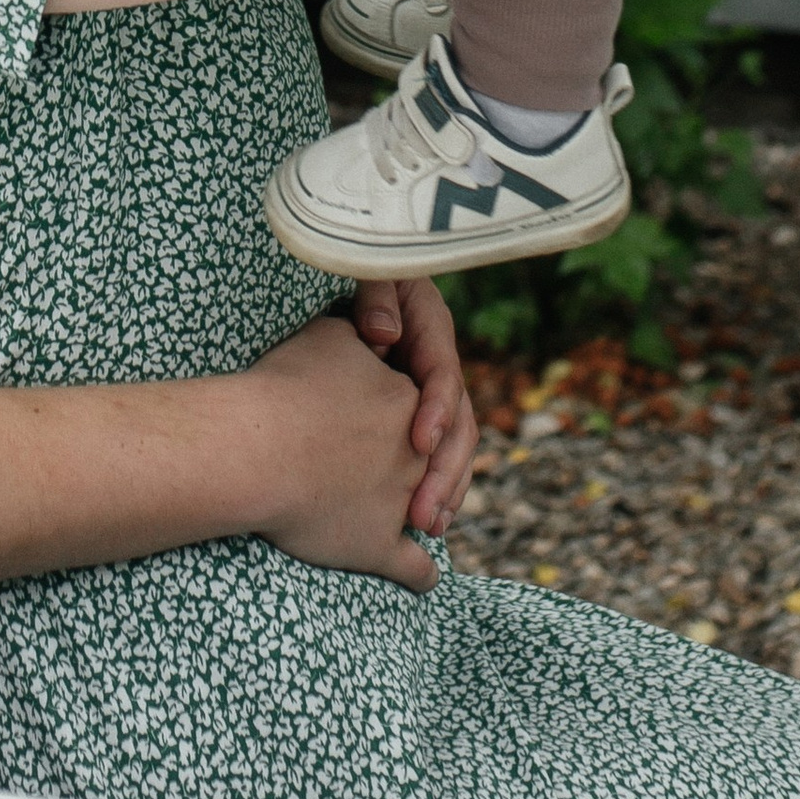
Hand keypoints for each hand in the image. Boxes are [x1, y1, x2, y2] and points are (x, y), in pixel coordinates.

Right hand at [246, 313, 437, 594]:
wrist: (257, 445)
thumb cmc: (285, 386)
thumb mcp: (328, 336)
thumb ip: (358, 334)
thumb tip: (370, 331)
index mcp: (409, 399)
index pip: (418, 406)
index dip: (400, 416)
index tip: (375, 422)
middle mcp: (415, 453)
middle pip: (428, 460)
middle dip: (419, 468)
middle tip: (389, 470)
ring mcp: (402, 502)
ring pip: (428, 511)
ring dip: (426, 516)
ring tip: (416, 520)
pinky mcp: (381, 546)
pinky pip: (415, 568)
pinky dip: (420, 574)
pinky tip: (422, 578)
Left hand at [352, 276, 477, 535]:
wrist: (343, 289)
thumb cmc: (352, 277)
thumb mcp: (369, 271)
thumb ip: (377, 294)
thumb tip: (384, 333)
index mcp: (430, 327)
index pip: (443, 373)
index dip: (436, 408)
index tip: (419, 443)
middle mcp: (437, 365)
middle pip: (457, 423)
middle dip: (443, 470)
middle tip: (422, 514)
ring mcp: (428, 392)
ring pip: (451, 446)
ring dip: (444, 488)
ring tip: (428, 527)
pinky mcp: (412, 414)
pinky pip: (431, 454)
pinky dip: (430, 486)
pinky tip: (420, 521)